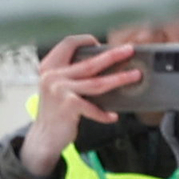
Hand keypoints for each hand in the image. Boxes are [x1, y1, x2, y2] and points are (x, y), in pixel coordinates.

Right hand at [19, 35, 137, 175]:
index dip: (85, 40)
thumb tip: (104, 67)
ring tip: (135, 75)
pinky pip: (93, 108)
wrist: (43, 138)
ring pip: (97, 83)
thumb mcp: (58, 88)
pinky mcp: (68, 106)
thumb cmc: (56, 112)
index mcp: (50, 67)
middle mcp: (52, 76)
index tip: (101, 44)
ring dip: (119, 79)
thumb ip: (73, 76)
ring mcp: (59, 90)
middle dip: (113, 55)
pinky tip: (112, 116)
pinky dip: (104, 114)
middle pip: (90, 63)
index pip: (68, 43)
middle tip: (129, 50)